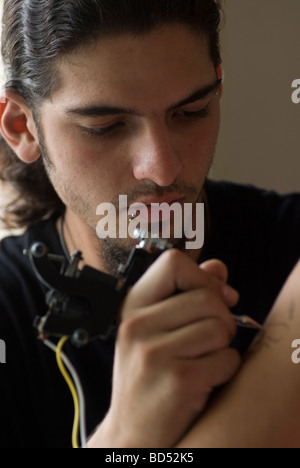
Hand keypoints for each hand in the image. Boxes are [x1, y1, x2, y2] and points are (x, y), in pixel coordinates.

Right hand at [89, 250, 240, 447]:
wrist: (133, 431)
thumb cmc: (148, 378)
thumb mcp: (156, 331)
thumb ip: (186, 294)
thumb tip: (217, 268)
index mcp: (132, 307)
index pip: (173, 263)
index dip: (202, 277)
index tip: (213, 296)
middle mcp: (138, 326)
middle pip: (208, 298)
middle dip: (222, 319)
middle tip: (210, 340)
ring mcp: (154, 353)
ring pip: (221, 328)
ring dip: (223, 347)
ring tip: (202, 360)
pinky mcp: (178, 380)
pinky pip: (227, 359)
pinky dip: (225, 370)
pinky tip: (204, 380)